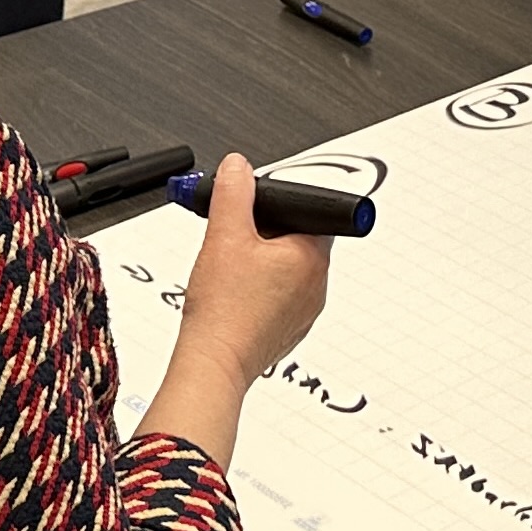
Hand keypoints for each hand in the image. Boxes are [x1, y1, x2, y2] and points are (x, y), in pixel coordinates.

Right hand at [165, 155, 333, 381]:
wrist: (213, 363)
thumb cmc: (224, 310)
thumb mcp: (223, 235)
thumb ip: (233, 192)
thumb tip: (238, 167)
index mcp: (312, 257)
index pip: (314, 213)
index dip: (283, 206)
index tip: (259, 209)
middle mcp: (317, 285)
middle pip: (298, 239)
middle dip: (266, 233)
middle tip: (235, 237)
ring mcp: (305, 311)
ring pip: (288, 270)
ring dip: (262, 262)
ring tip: (230, 270)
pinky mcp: (289, 330)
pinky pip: (280, 297)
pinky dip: (260, 290)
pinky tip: (233, 293)